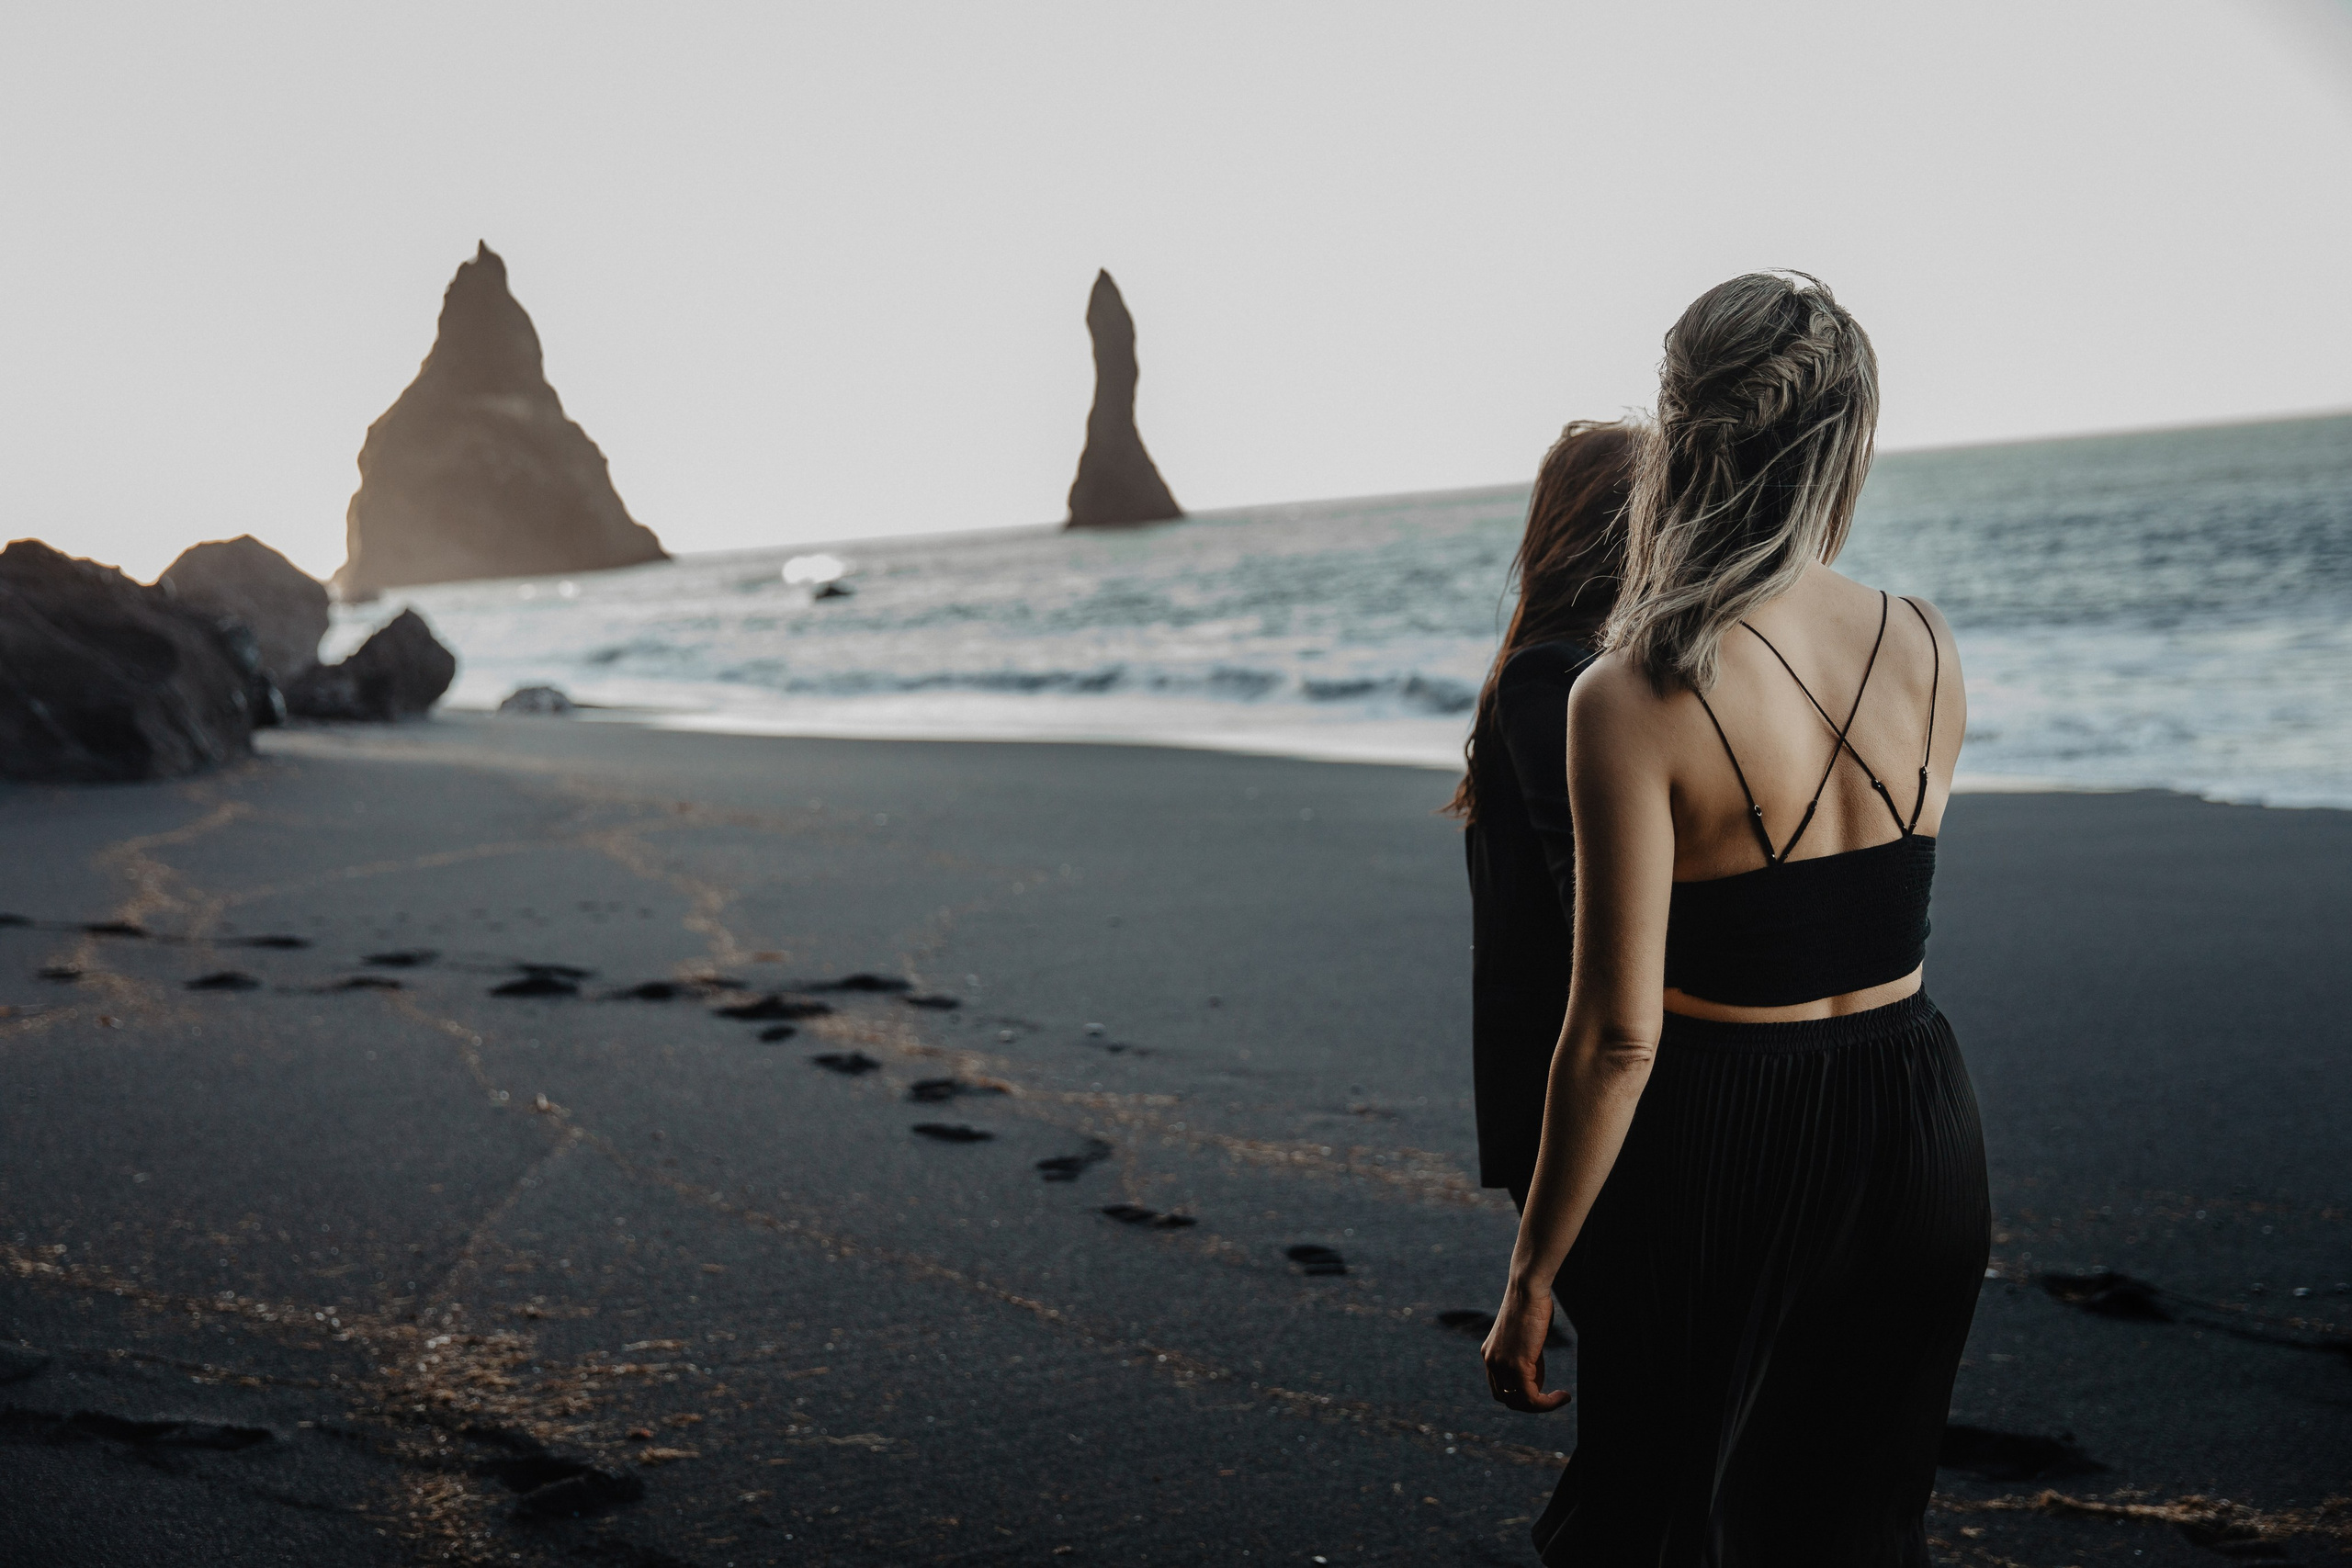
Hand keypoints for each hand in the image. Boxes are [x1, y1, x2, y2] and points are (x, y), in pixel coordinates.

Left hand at [1481, 1284, 1570, 1412]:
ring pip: (1520, 1403)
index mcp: (1489, 1353)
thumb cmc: (1532, 1305)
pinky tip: (1563, 1396)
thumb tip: (1536, 1379)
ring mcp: (1501, 1365)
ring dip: (1542, 1405)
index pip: (1500, 1388)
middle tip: (1551, 1398)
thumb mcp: (1526, 1337)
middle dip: (1530, 1403)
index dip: (1520, 1394)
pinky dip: (1548, 1403)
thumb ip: (1527, 1358)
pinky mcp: (1517, 1366)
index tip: (1543, 1389)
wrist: (1527, 1288)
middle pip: (1507, 1399)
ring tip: (1560, 1397)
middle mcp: (1490, 1361)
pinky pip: (1532, 1398)